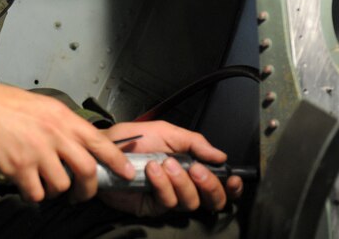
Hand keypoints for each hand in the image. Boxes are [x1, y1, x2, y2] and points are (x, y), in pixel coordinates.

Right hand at [0, 82, 134, 202]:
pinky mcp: (21, 168)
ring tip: (44, 183)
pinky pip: (37, 194)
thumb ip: (60, 122)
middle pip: (87, 170)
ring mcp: (39, 153)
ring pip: (61, 185)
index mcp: (62, 117)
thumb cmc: (3, 104)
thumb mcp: (41, 104)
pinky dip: (33, 194)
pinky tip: (25, 185)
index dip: (116, 160)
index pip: (99, 141)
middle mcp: (55, 134)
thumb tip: (74, 141)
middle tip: (81, 194)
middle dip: (87, 189)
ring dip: (55, 190)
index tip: (127, 173)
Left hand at [99, 121, 243, 216]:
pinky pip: (167, 202)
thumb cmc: (133, 139)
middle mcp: (183, 184)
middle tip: (197, 170)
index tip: (232, 178)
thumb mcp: (167, 132)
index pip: (219, 183)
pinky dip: (163, 184)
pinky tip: (152, 170)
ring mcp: (168, 197)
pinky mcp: (152, 207)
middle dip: (209, 185)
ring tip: (166, 163)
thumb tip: (220, 156)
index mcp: (191, 166)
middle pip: (211, 199)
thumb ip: (195, 143)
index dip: (230, 185)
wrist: (105, 147)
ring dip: (181, 181)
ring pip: (190, 201)